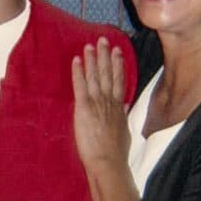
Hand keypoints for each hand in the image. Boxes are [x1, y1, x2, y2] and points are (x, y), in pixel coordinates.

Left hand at [71, 37, 129, 167]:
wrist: (108, 161)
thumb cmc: (116, 151)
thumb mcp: (124, 131)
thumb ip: (123, 116)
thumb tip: (125, 106)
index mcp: (119, 106)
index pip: (119, 80)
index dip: (118, 64)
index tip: (117, 50)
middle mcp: (109, 101)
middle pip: (108, 73)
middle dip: (105, 55)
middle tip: (103, 39)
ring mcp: (97, 103)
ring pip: (95, 76)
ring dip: (92, 59)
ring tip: (89, 45)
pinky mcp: (84, 107)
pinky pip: (80, 85)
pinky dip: (78, 71)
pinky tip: (76, 60)